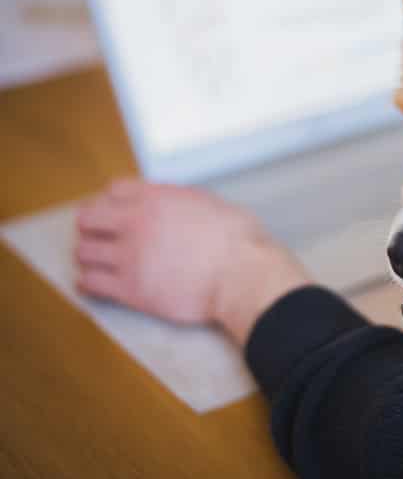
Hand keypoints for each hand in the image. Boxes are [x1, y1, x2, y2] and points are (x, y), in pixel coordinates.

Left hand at [75, 179, 310, 343]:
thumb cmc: (239, 242)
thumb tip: (179, 206)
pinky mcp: (130, 288)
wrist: (241, 276)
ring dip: (89, 255)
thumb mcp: (212, 204)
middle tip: (99, 236)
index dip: (114, 200)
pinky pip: (90, 283)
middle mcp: (136, 223)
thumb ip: (183, 201)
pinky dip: (88, 283)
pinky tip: (92, 284)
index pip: (113, 189)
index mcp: (157, 198)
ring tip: (97, 261)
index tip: (116, 211)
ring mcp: (129, 256)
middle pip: (88, 218)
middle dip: (92, 226)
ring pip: (84, 251)